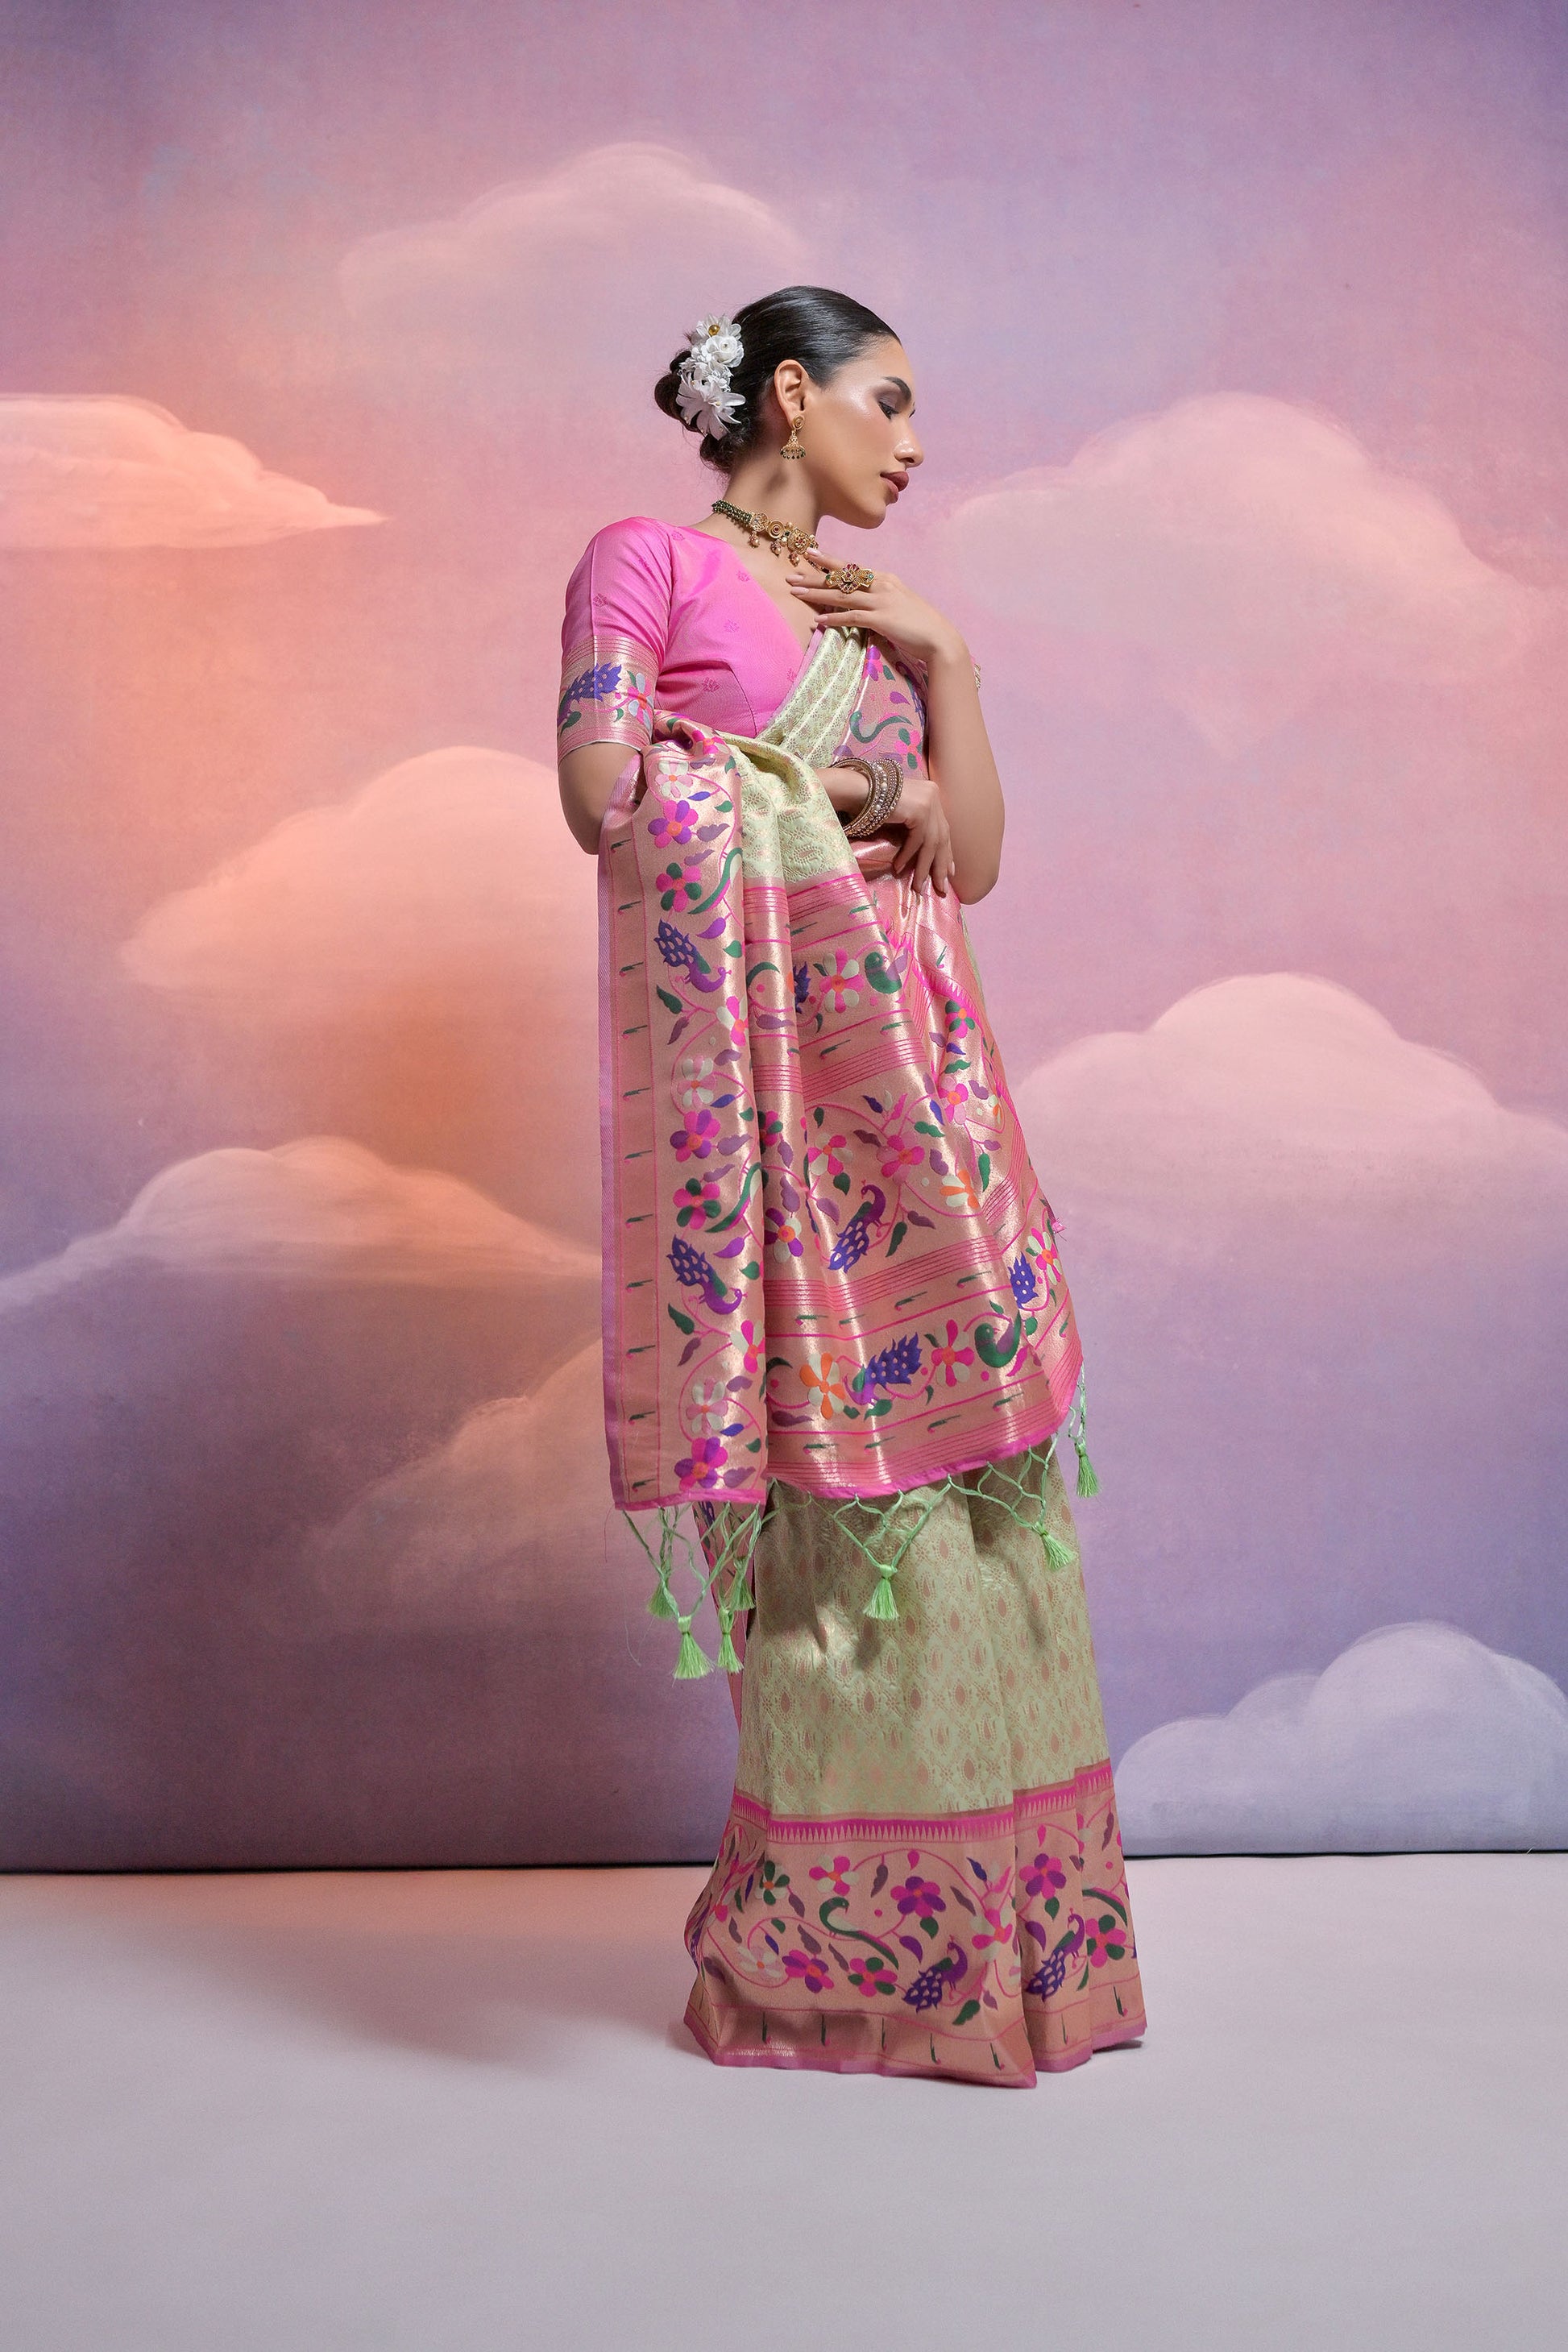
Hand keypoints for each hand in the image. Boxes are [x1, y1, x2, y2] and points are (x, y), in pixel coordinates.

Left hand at [788, 551, 964, 668]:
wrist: (939, 638)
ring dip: (816, 593)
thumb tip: (862, 603)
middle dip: (815, 575)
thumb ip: (880, 599)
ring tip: (795, 592)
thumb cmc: (920, 624)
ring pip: (842, 593)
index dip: (829, 561)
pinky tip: (817, 620)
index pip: (852, 567)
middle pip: (842, 577)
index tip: (810, 554)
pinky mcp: (881, 619)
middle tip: (791, 573)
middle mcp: (881, 585)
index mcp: (885, 579)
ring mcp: (881, 600)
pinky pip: (851, 616)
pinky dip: (833, 618)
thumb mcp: (899, 604)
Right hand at [883, 766, 952, 896]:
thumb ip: (916, 826)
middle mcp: (933, 795)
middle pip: (941, 836)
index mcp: (931, 794)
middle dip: (941, 864)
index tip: (948, 871)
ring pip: (931, 842)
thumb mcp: (902, 814)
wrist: (857, 789)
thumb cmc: (872, 803)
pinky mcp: (920, 810)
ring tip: (918, 885)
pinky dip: (908, 855)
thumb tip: (925, 853)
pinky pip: (917, 839)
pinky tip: (899, 867)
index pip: (943, 828)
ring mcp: (928, 802)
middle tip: (942, 886)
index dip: (946, 852)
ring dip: (924, 867)